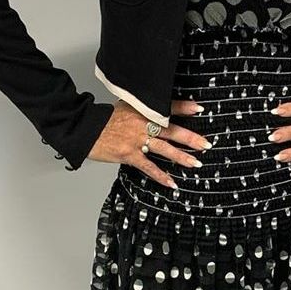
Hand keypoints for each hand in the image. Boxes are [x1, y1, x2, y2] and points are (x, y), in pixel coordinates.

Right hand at [89, 98, 210, 187]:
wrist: (85, 128)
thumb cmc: (104, 119)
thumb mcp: (125, 106)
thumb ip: (142, 108)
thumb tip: (157, 109)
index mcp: (142, 110)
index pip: (167, 107)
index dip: (184, 107)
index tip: (199, 108)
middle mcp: (142, 124)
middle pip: (171, 130)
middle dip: (190, 138)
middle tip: (205, 144)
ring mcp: (136, 140)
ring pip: (164, 149)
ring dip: (181, 157)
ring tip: (195, 163)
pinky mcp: (128, 155)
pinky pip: (148, 167)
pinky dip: (160, 176)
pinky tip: (171, 183)